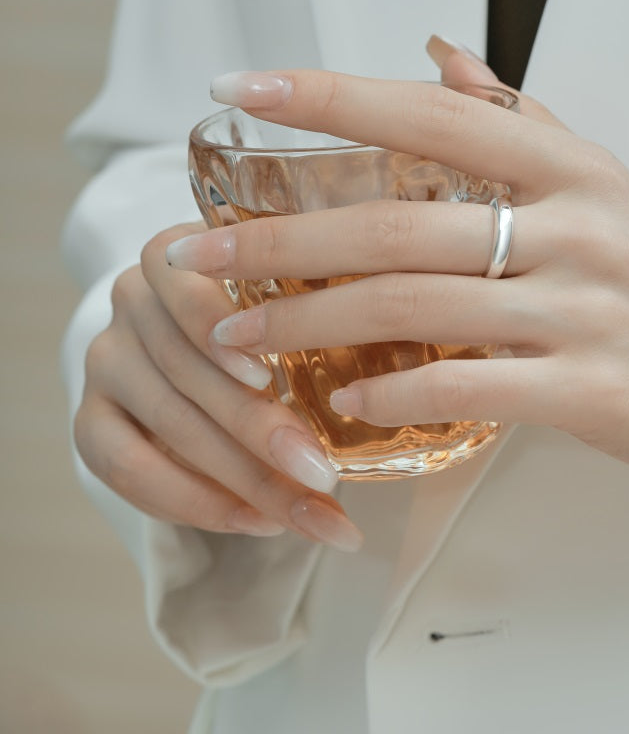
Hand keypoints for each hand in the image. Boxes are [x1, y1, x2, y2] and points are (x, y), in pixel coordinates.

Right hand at [74, 222, 363, 549]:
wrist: (194, 335)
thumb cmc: (270, 303)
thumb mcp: (291, 284)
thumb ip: (316, 297)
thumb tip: (391, 350)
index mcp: (180, 252)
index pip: (187, 287)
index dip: (219, 332)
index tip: (268, 376)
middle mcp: (131, 298)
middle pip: (188, 371)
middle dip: (260, 432)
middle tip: (325, 476)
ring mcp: (106, 359)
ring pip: (168, 425)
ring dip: (245, 480)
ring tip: (311, 514)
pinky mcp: (89, 418)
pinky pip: (124, 469)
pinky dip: (194, 503)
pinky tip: (256, 523)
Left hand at [167, 39, 628, 493]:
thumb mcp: (612, 188)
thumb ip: (521, 121)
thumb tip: (438, 52)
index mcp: (574, 170)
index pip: (430, 113)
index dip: (329, 96)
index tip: (239, 91)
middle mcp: (576, 227)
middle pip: (397, 221)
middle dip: (281, 237)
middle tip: (194, 252)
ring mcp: (585, 310)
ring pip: (415, 305)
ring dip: (312, 323)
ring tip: (237, 336)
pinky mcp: (596, 391)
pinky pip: (468, 388)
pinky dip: (394, 397)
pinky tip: (346, 405)